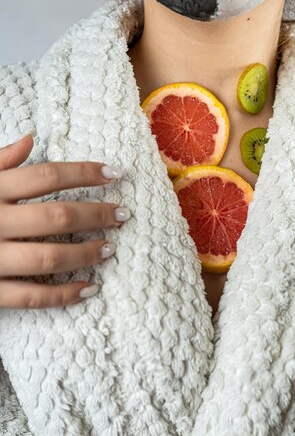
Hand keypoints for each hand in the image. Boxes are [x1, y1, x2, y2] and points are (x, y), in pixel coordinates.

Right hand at [0, 133, 129, 308]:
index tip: (114, 173)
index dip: (84, 173)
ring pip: (49, 257)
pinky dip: (63, 295)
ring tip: (109, 248)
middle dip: (96, 214)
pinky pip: (30, 297)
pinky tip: (88, 289)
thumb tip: (31, 139)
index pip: (46, 176)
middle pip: (57, 215)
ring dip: (85, 253)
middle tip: (123, 214)